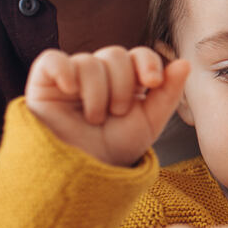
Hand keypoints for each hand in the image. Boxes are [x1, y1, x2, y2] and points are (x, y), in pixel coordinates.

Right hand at [25, 46, 189, 165]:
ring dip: (97, 93)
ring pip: (88, 62)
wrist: (84, 173)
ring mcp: (71, 76)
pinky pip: (53, 60)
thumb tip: (184, 63)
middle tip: (116, 113)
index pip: (138, 54)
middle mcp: (99, 74)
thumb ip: (168, 94)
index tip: (152, 82)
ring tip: (94, 118)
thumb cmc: (114, 150)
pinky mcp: (44, 83)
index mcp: (126, 80)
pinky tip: (69, 90)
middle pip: (115, 54)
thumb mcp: (148, 124)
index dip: (147, 62)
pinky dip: (63, 71)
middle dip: (121, 85)